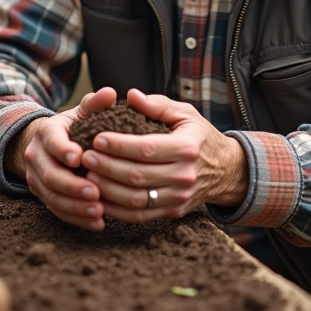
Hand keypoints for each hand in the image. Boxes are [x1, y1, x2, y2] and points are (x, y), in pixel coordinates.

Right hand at [6, 87, 117, 230]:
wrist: (53, 145)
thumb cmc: (77, 127)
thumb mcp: (83, 113)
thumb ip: (95, 103)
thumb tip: (110, 93)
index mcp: (47, 132)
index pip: (52, 141)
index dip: (64, 150)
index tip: (80, 157)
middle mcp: (37, 156)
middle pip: (49, 175)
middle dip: (72, 186)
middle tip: (95, 193)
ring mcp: (37, 179)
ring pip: (52, 197)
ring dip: (75, 206)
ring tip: (98, 211)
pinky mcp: (43, 196)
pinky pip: (58, 211)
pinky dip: (77, 219)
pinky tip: (97, 223)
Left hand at [80, 88, 247, 222]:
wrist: (226, 171)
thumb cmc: (199, 137)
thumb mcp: (186, 114)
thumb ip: (158, 104)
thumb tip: (131, 95)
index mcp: (186, 148)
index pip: (146, 149)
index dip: (119, 145)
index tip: (96, 138)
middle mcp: (183, 176)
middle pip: (137, 176)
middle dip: (106, 166)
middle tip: (84, 156)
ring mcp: (178, 198)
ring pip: (135, 199)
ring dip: (107, 189)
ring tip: (87, 175)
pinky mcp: (172, 213)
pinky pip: (139, 215)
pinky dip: (115, 209)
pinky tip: (99, 196)